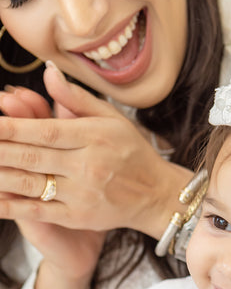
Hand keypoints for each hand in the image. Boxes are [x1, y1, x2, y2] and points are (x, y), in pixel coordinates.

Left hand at [0, 62, 186, 237]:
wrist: (156, 196)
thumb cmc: (132, 153)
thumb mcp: (111, 119)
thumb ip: (76, 98)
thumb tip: (47, 71)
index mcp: (93, 137)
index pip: (45, 130)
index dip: (12, 126)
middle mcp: (87, 166)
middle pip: (33, 156)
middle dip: (1, 150)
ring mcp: (81, 194)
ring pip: (31, 183)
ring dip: (2, 176)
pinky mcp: (78, 217)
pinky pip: (39, 211)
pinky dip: (13, 207)